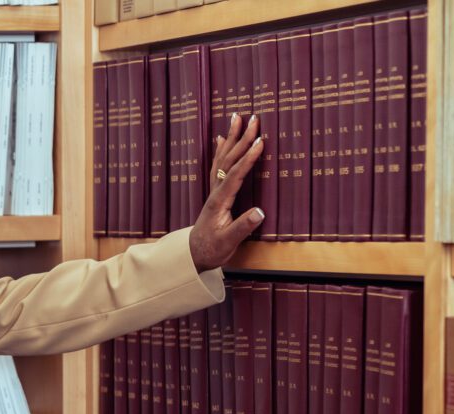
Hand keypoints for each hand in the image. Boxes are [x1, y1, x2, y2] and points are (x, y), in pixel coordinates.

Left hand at [188, 113, 265, 272]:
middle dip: (242, 138)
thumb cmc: (212, 250)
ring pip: (222, 159)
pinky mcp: (215, 193)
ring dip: (231, 138)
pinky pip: (217, 166)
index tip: (260, 142)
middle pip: (228, 160)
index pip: (235, 175)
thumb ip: (242, 228)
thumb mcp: (228, 243)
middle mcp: (215, 192)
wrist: (193, 255)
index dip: (248, 158)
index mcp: (220, 201)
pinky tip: (221, 139)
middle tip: (254, 118)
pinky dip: (221, 150)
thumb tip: (259, 212)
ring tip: (237, 117)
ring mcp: (214, 191)